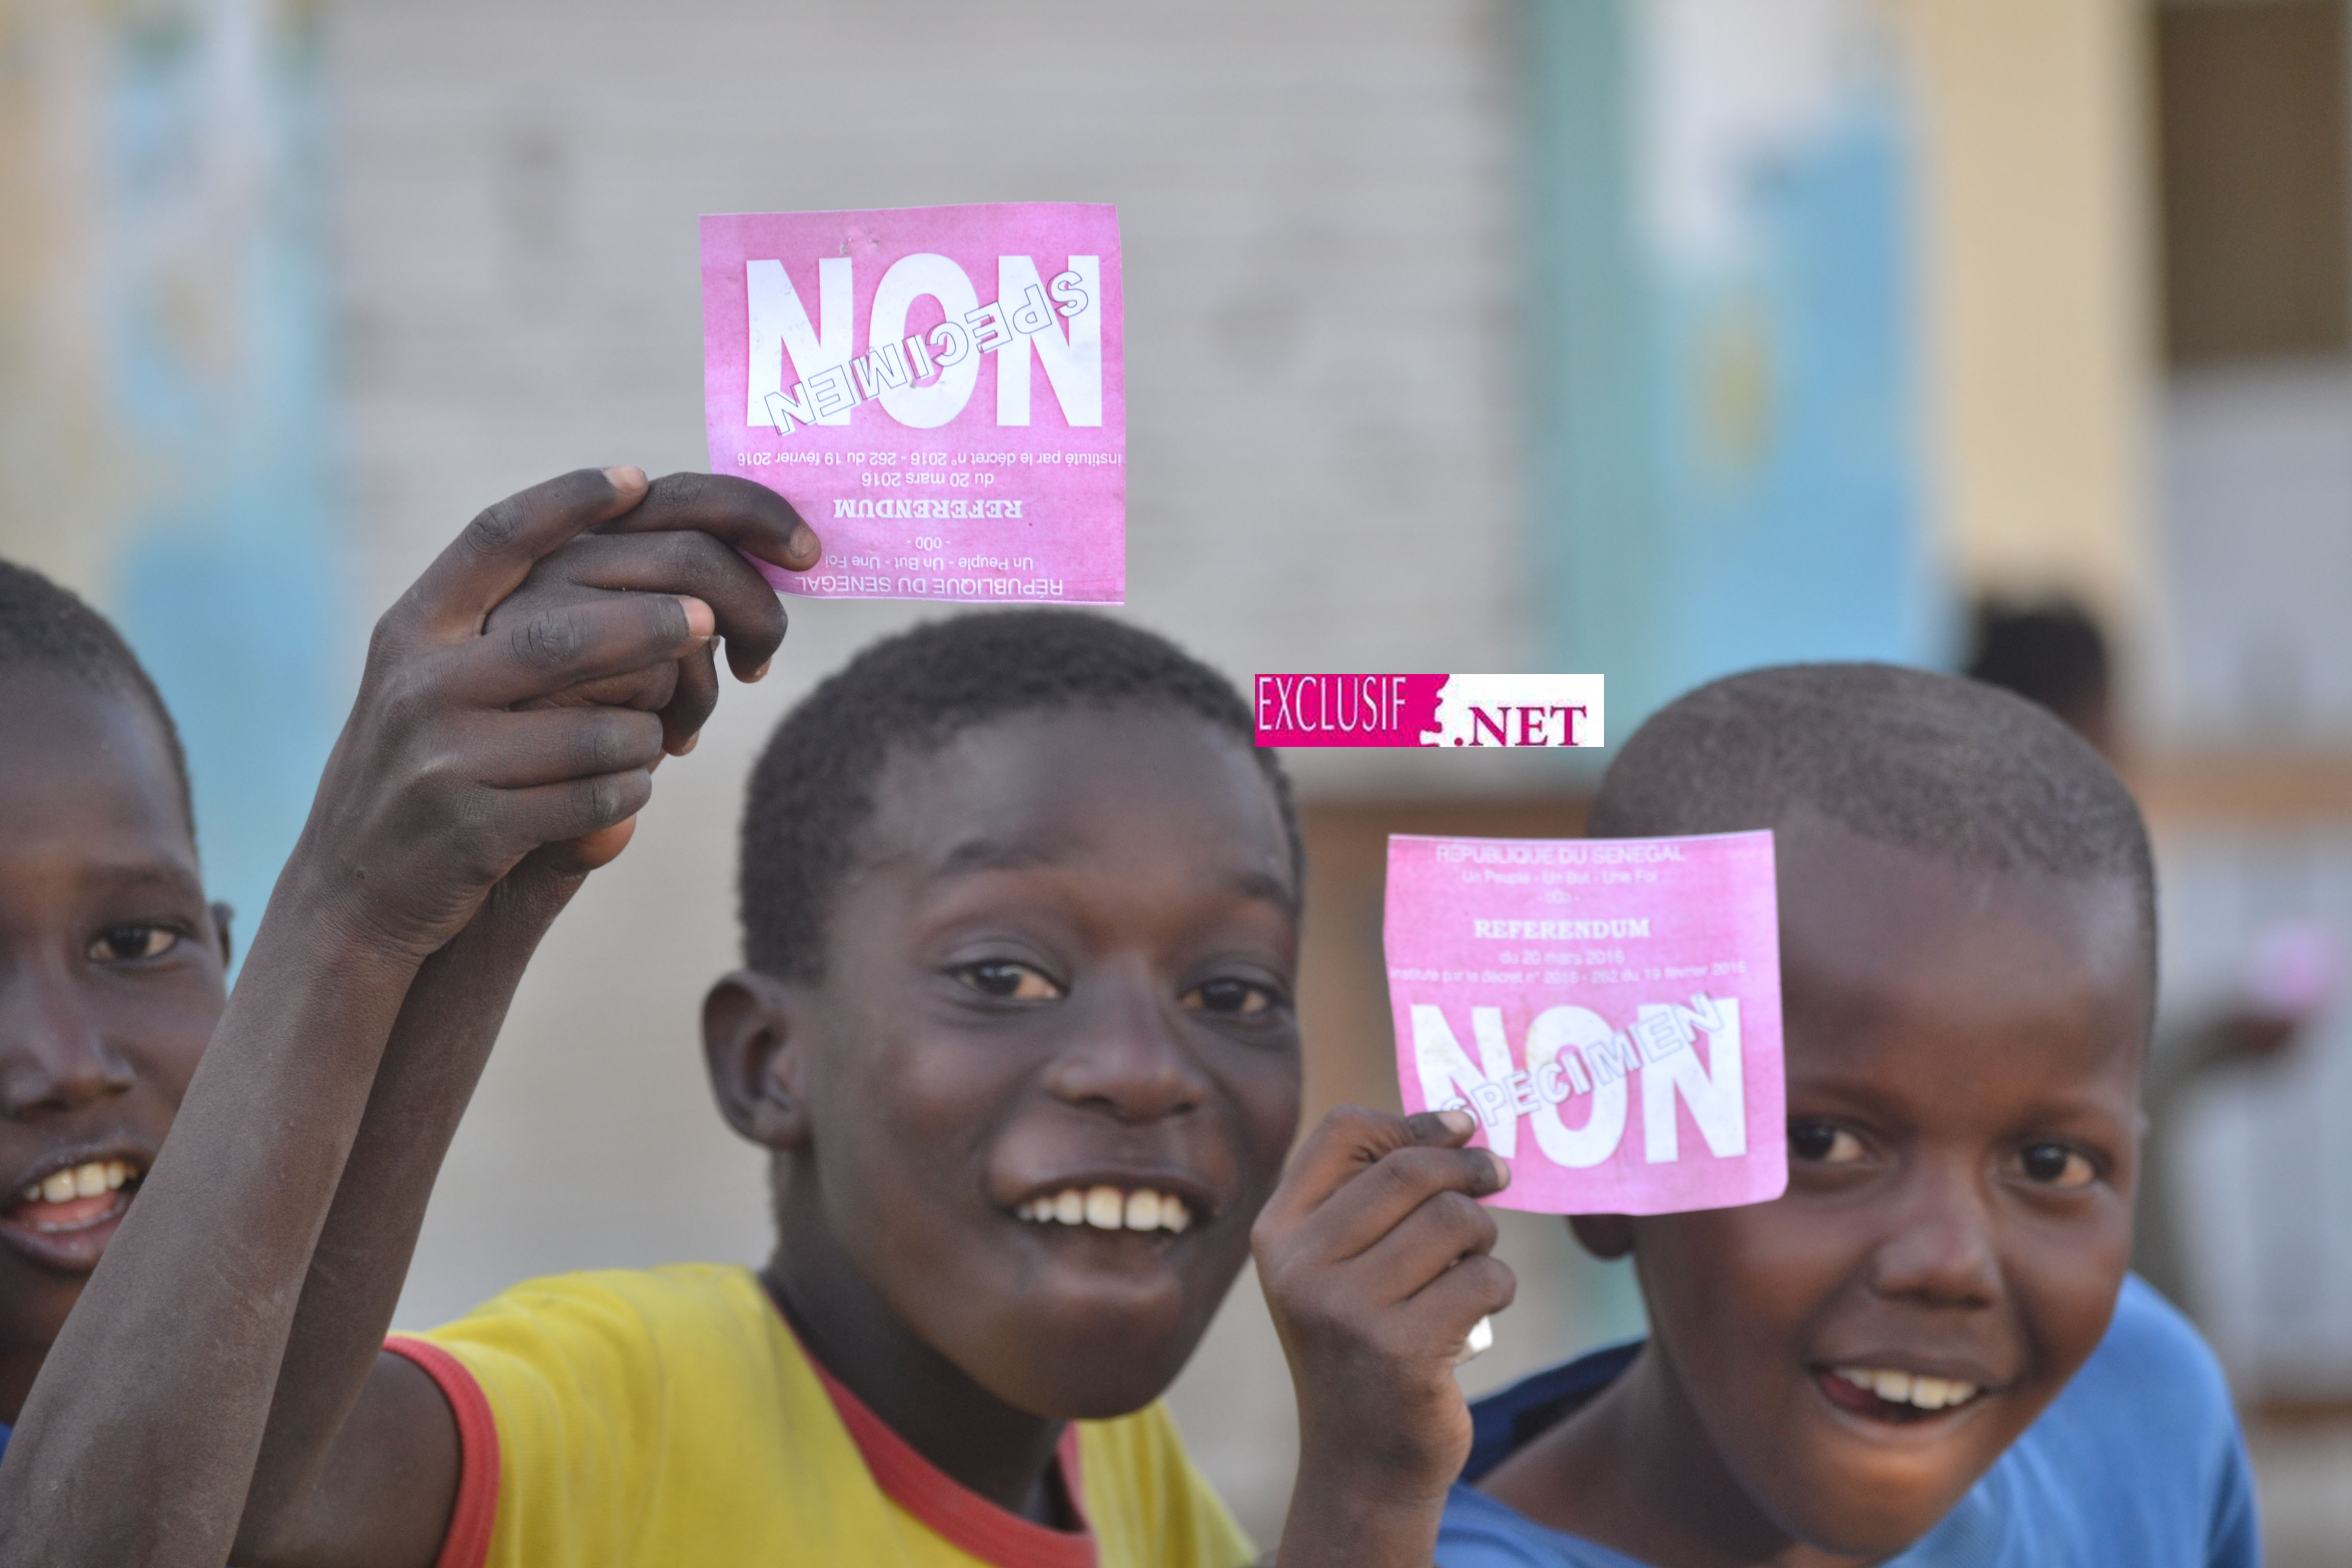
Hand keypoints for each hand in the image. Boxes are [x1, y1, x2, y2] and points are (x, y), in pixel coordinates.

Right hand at [285, 467, 781, 962]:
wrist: (347, 900)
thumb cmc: (422, 780)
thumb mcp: (433, 688)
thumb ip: (499, 631)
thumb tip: (628, 575)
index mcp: (412, 631)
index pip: (494, 538)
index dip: (568, 501)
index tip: (636, 479)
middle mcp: (418, 683)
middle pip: (564, 633)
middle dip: (651, 626)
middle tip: (707, 621)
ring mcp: (440, 758)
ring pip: (595, 729)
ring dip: (644, 737)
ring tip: (655, 743)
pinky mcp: (472, 829)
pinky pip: (594, 800)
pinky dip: (628, 795)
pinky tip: (623, 798)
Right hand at [1255, 1106, 1514, 1561]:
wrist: (1361, 1463)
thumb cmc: (1363, 1346)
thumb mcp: (1338, 1268)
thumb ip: (1373, 1200)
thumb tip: (1456, 1126)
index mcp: (1277, 1233)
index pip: (1344, 1132)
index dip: (1413, 1121)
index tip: (1462, 1127)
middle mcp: (1299, 1266)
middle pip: (1408, 1170)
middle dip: (1468, 1169)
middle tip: (1498, 1177)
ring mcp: (1347, 1310)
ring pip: (1453, 1222)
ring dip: (1484, 1237)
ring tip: (1475, 1264)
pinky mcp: (1402, 1351)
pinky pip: (1482, 1279)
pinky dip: (1497, 1287)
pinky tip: (1480, 1311)